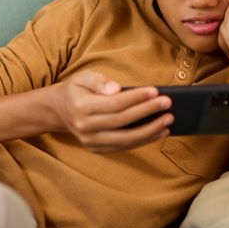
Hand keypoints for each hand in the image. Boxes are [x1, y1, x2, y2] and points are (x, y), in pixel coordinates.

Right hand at [53, 70, 172, 152]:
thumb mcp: (83, 77)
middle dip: (147, 112)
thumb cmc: (77, 90)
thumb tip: (117, 89)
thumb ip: (99, 81)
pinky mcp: (98, 149)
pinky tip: (159, 132)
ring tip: (168, 121)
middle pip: (122, 121)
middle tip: (167, 104)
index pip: (114, 104)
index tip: (155, 91)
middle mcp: (85, 127)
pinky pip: (124, 147)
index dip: (136, 98)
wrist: (60, 110)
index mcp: (80, 107)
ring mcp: (91, 142)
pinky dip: (143, 140)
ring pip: (125, 139)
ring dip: (150, 131)